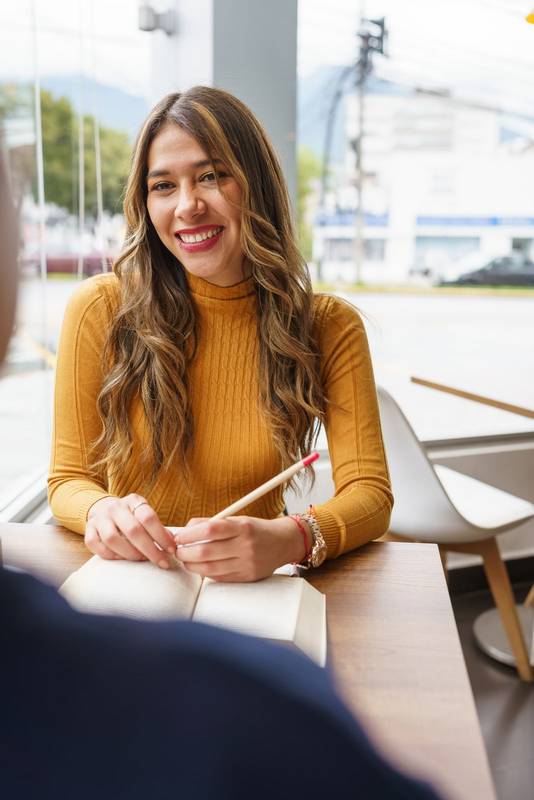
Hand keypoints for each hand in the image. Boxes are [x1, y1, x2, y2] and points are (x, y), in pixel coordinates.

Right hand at [85, 494, 175, 568]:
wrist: (102, 509)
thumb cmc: (130, 516)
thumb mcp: (144, 514)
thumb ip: (157, 527)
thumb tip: (172, 542)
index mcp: (133, 500)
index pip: (148, 517)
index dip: (161, 536)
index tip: (171, 550)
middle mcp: (115, 507)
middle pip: (133, 530)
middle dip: (150, 550)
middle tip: (162, 562)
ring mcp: (99, 518)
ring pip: (113, 539)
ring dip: (130, 554)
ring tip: (142, 559)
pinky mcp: (88, 530)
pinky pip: (97, 546)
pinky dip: (111, 555)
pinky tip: (123, 558)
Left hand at [173, 515, 309, 581]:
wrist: (283, 543)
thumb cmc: (255, 530)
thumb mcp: (237, 519)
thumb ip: (212, 523)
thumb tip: (185, 530)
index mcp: (242, 527)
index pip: (211, 529)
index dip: (189, 534)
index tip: (178, 537)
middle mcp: (246, 546)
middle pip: (206, 552)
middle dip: (186, 553)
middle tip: (178, 551)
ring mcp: (247, 564)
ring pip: (210, 569)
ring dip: (192, 566)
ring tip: (186, 560)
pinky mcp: (247, 577)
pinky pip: (219, 578)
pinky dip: (206, 573)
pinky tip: (201, 567)